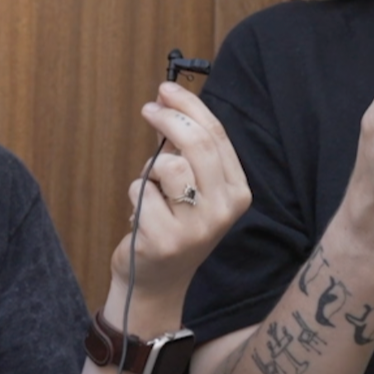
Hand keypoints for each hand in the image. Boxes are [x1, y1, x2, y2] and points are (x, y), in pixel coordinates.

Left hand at [113, 82, 253, 301]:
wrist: (158, 282)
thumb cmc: (174, 224)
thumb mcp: (195, 189)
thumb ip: (190, 151)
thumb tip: (168, 100)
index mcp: (238, 192)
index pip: (217, 136)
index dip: (190, 107)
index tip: (166, 91)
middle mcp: (224, 209)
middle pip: (197, 145)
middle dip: (168, 118)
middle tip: (149, 109)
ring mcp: (196, 227)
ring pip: (166, 166)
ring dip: (149, 171)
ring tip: (152, 191)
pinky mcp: (165, 239)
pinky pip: (140, 192)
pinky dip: (135, 196)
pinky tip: (143, 216)